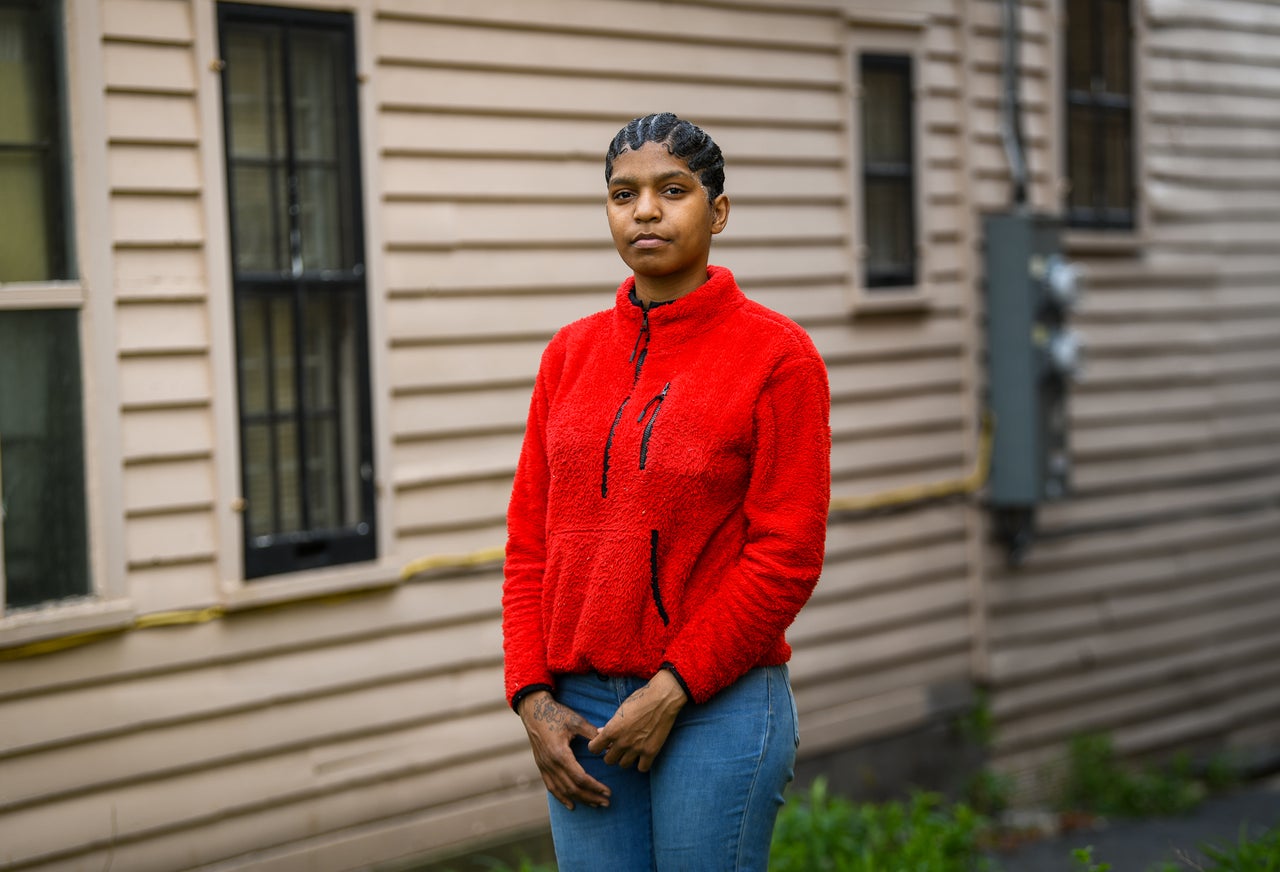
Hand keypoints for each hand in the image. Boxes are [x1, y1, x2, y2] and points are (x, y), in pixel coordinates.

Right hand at [518, 691, 611, 809]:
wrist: (533, 710)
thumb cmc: (556, 713)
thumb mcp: (576, 721)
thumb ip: (593, 734)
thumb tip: (611, 745)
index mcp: (559, 754)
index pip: (580, 778)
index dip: (595, 787)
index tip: (608, 791)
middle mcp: (550, 764)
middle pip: (572, 788)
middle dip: (590, 797)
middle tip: (606, 802)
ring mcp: (544, 766)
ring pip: (562, 790)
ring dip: (579, 800)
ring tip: (595, 805)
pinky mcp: (541, 766)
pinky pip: (551, 787)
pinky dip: (561, 798)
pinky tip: (571, 805)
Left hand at [588, 669, 687, 771]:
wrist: (662, 698)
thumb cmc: (640, 700)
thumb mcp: (621, 710)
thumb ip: (610, 724)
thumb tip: (600, 732)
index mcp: (612, 730)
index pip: (593, 749)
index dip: (596, 746)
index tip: (602, 744)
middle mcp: (622, 742)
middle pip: (608, 760)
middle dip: (611, 754)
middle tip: (618, 747)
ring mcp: (637, 748)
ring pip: (623, 765)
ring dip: (626, 758)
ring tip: (631, 750)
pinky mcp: (651, 751)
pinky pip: (642, 768)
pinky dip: (642, 763)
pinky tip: (643, 755)